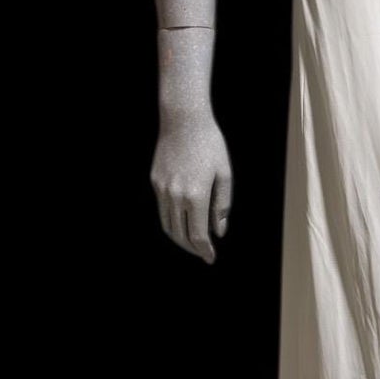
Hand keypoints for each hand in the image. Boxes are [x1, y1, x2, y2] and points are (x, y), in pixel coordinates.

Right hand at [151, 110, 232, 262]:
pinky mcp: (155, 182)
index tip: (211, 258)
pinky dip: (172, 222)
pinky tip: (182, 222)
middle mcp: (176, 196)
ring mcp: (162, 189)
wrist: (183, 120)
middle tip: (203, 254)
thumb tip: (219, 232)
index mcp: (196, 195)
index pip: (198, 235)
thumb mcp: (224, 174)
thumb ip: (222, 206)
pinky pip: (162, 210)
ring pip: (167, 225)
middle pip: (180, 235)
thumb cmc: (210, 144)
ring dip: (180, 239)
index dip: (204, 250)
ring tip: (193, 243)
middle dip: (192, 249)